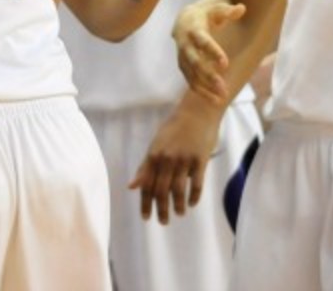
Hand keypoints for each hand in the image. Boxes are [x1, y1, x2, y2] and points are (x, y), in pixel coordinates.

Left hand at [128, 95, 222, 223]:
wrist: (197, 112)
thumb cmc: (175, 128)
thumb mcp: (156, 145)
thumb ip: (145, 167)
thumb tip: (132, 186)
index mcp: (154, 156)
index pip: (147, 185)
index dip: (145, 203)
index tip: (146, 218)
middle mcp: (167, 159)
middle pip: (161, 191)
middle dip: (161, 210)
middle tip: (163, 221)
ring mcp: (184, 160)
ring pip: (179, 190)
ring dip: (178, 206)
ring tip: (179, 214)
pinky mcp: (200, 160)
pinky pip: (196, 184)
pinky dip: (194, 197)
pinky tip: (192, 204)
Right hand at [173, 0, 245, 103]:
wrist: (183, 21)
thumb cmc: (205, 14)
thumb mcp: (216, 9)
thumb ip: (228, 10)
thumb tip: (241, 8)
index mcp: (193, 30)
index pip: (203, 42)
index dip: (213, 52)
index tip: (225, 63)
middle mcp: (185, 45)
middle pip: (195, 62)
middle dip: (208, 75)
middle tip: (223, 86)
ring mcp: (183, 58)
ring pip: (192, 75)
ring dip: (205, 88)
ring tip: (221, 98)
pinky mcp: (184, 67)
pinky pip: (191, 82)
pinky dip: (202, 92)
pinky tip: (215, 101)